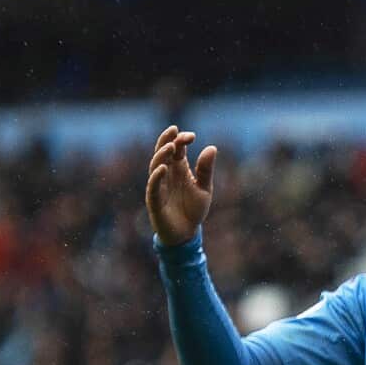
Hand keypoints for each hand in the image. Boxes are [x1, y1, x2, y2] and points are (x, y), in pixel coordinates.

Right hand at [146, 126, 216, 246]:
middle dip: (166, 140)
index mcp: (179, 169)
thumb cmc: (193, 209)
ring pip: (155, 166)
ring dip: (161, 155)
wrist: (186, 234)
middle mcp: (167, 175)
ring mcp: (159, 186)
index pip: (177, 149)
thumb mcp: (205, 188)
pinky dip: (156, 177)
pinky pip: (153, 187)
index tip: (191, 135)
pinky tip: (163, 168)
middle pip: (162, 152)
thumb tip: (212, 147)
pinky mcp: (155, 201)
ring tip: (171, 146)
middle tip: (174, 130)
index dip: (181, 140)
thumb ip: (206, 170)